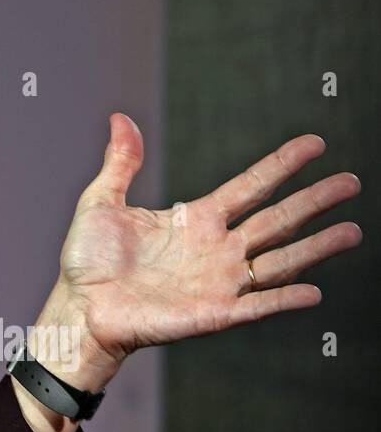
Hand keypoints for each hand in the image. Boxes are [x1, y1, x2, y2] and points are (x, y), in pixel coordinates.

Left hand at [34, 113, 361, 390]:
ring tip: (351, 230)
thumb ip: (121, 163)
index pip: (250, 186)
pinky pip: (255, 306)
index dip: (281, 165)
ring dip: (315, 248)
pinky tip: (312, 291)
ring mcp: (218, 282)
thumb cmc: (88, 260)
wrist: (79, 308)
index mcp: (196, 219)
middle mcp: (216, 249)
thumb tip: (120, 118)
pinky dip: (282, 299)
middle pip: (276, 220)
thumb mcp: (102, 202)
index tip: (315, 144)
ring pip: (279, 261)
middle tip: (352, 181)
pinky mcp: (212, 314)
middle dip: (314, 201)